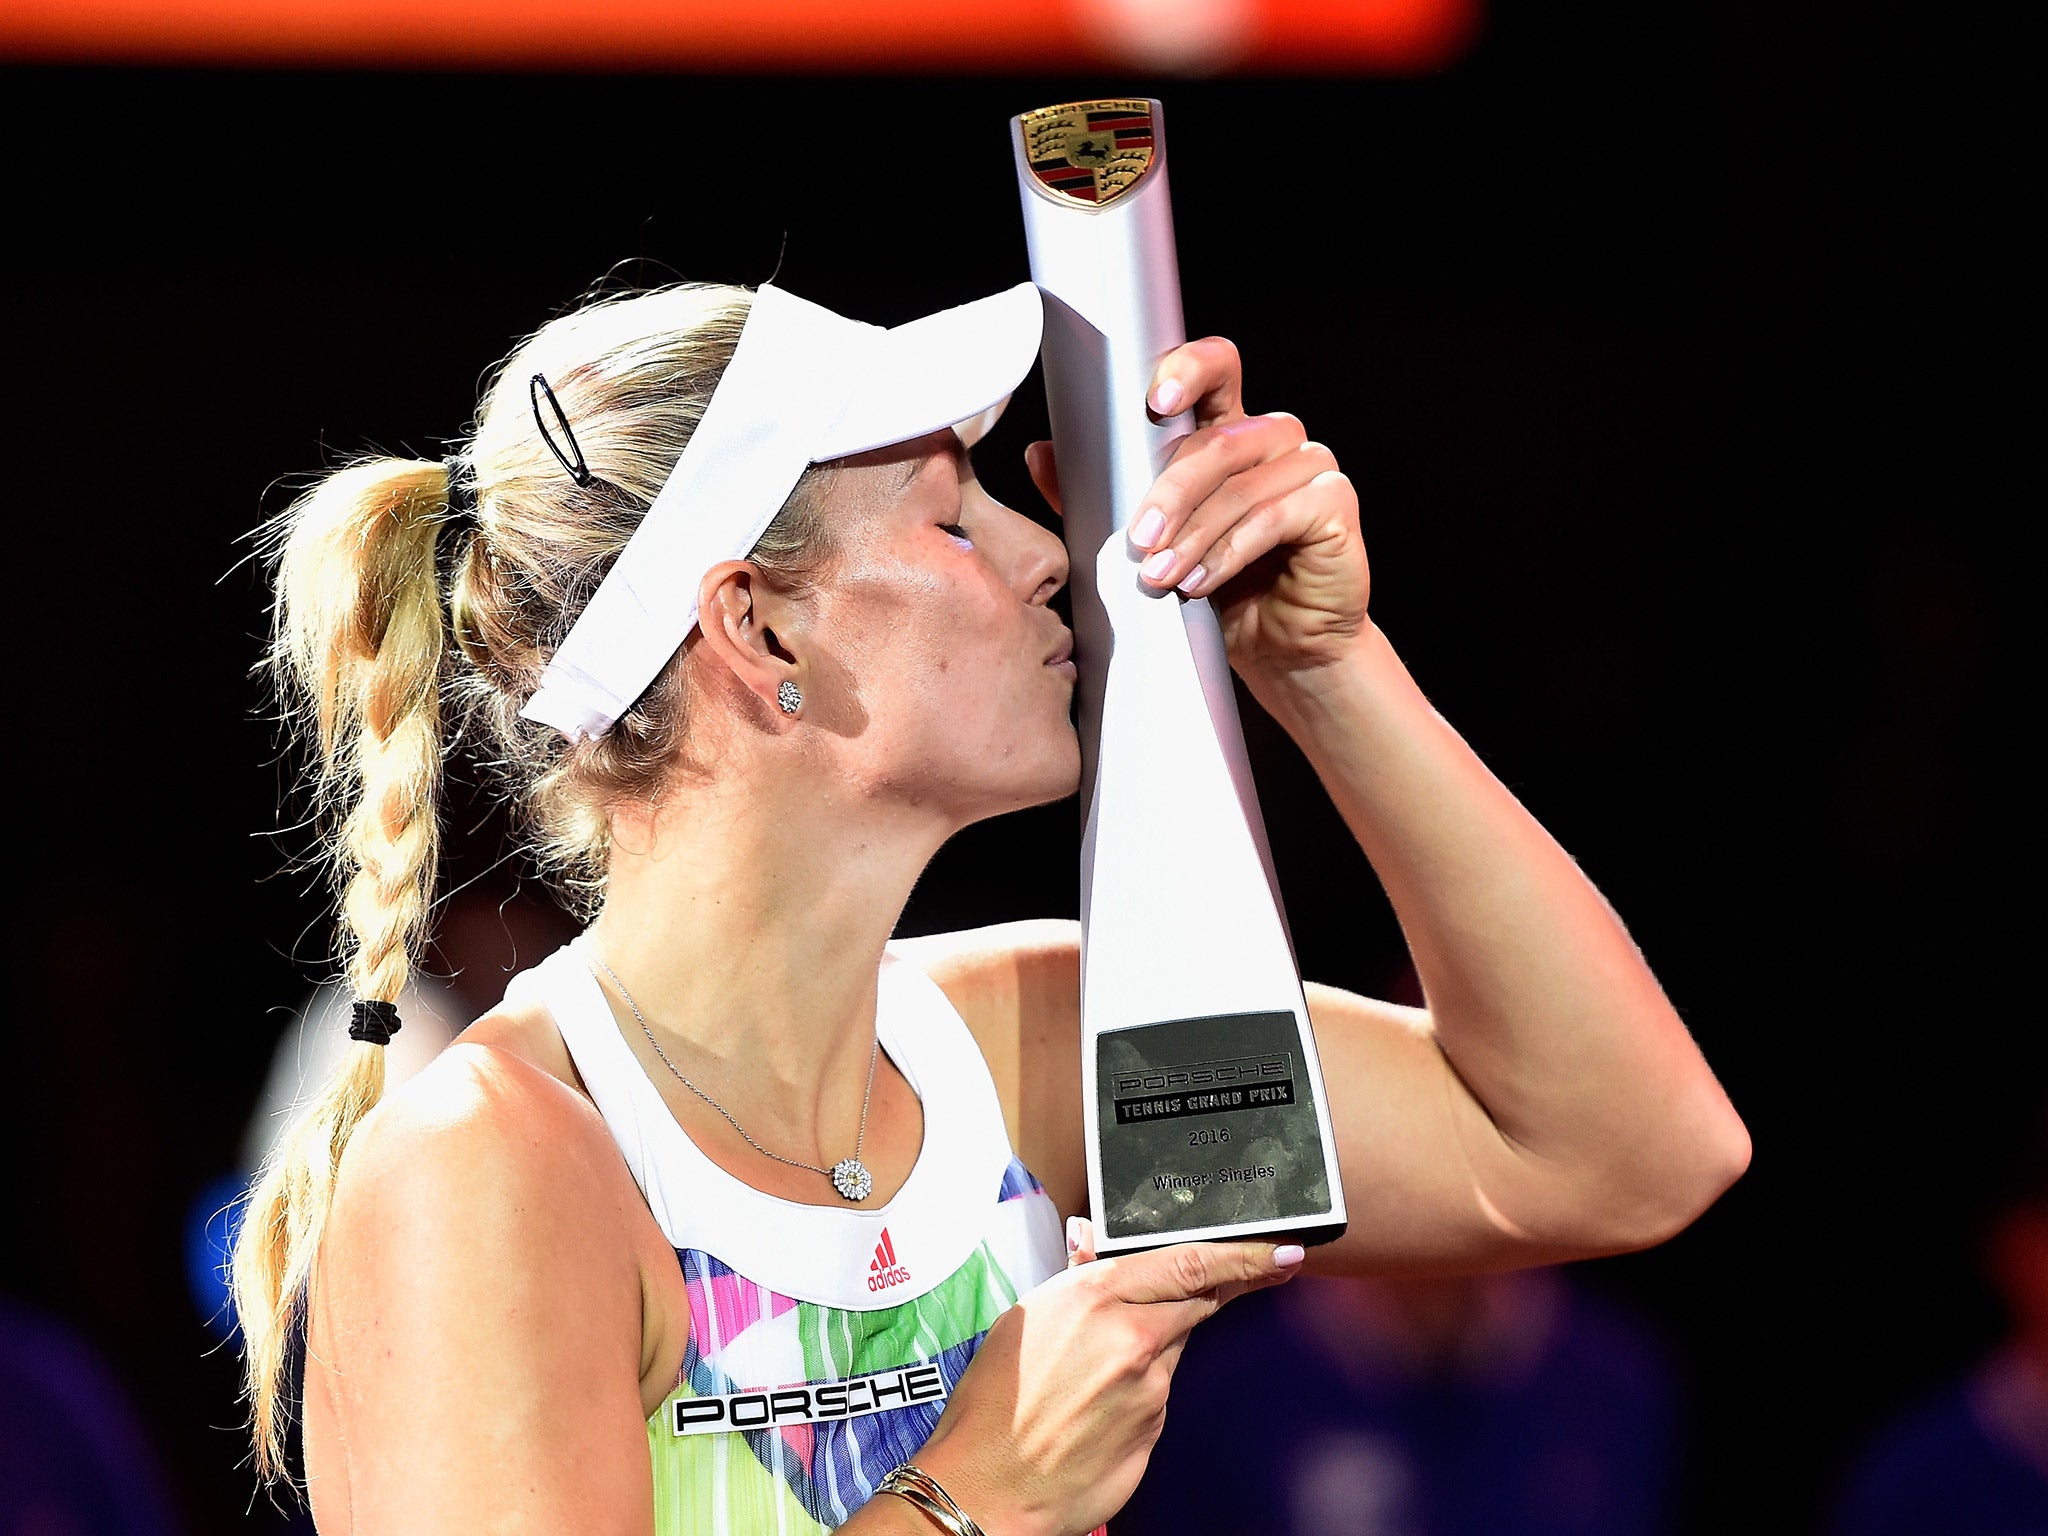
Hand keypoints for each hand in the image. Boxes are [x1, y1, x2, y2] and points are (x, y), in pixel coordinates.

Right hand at [907, 1224, 1303, 1535]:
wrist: (989, 1486)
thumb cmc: (995, 1404)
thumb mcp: (1026, 1320)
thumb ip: (1076, 1281)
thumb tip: (1093, 1244)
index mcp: (1094, 1296)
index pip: (1189, 1264)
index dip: (1244, 1256)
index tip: (1281, 1252)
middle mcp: (1131, 1336)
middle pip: (1200, 1300)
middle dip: (1226, 1288)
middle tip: (1251, 1277)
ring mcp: (1150, 1386)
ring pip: (1174, 1348)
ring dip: (1157, 1344)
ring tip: (1100, 1369)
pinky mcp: (1154, 1428)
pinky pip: (1159, 1394)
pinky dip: (1140, 1390)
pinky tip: (1099, 1407)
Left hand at [1024, 338, 1368, 688]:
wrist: (1282, 651)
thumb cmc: (1219, 592)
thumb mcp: (1150, 544)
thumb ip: (1099, 497)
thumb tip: (1039, 453)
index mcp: (1228, 430)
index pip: (1215, 371)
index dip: (1188, 371)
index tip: (1155, 400)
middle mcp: (1272, 438)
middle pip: (1218, 441)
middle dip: (1168, 494)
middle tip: (1137, 541)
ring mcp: (1310, 467)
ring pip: (1241, 486)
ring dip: (1193, 534)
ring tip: (1161, 576)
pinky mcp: (1335, 505)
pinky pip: (1276, 518)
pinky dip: (1231, 553)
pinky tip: (1202, 583)